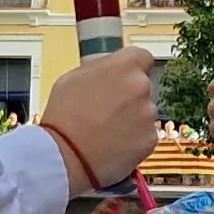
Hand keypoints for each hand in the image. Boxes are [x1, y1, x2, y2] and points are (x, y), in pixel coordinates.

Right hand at [34, 49, 163, 190]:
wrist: (64, 157)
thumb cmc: (63, 117)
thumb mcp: (72, 78)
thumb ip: (99, 69)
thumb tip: (109, 69)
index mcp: (123, 66)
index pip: (142, 57)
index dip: (132, 68)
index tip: (124, 77)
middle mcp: (141, 86)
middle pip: (142, 86)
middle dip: (129, 96)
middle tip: (106, 110)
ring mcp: (148, 114)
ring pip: (144, 112)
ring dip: (131, 118)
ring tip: (105, 130)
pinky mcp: (150, 139)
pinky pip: (144, 135)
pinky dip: (133, 139)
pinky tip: (113, 144)